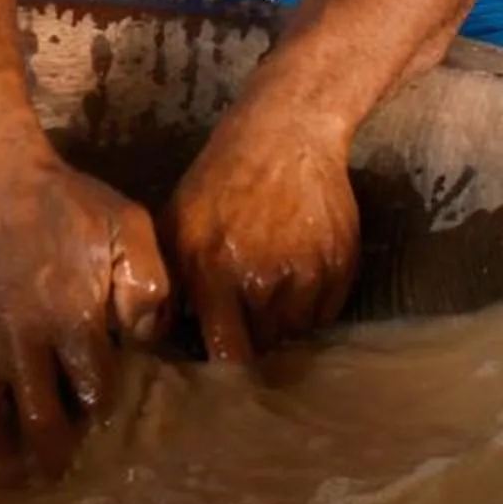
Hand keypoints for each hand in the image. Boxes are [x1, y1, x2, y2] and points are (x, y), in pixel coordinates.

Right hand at [0, 151, 172, 474]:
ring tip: (5, 448)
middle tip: (57, 468)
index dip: (104, 407)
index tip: (106, 406)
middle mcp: (23, 340)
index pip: (94, 391)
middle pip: (36, 422)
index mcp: (72, 320)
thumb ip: (147, 284)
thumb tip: (146, 338)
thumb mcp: (127, 227)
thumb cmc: (66, 203)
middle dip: (51, 454)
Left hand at [162, 101, 359, 360]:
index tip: (222, 366)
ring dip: (281, 322)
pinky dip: (311, 306)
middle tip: (244, 316)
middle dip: (252, 338)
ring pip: (296, 332)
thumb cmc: (220, 180)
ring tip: (269, 289)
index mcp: (216, 273)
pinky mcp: (341, 265)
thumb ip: (168, 281)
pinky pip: (326, 313)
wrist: (284, 134)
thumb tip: (161, 336)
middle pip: (264, 346)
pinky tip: (295, 275)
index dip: (226, 369)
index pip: (229, 355)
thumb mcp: (176, 223)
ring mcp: (307, 274)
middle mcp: (264, 281)